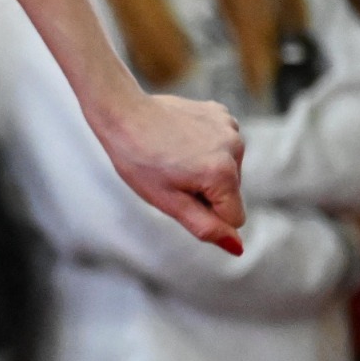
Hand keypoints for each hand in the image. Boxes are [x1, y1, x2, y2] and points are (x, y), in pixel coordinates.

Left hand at [96, 91, 245, 252]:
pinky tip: (179, 138)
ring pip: (228, 169)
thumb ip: (205, 227)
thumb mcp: (168, 202)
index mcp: (223, 174)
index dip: (206, 215)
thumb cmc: (138, 161)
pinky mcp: (221, 113)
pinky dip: (205, 146)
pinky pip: (222, 145)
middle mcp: (235, 148)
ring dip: (205, 169)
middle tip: (171, 174)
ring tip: (173, 155)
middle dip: (206, 191)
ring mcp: (230, 127)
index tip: (178, 195)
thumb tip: (237, 248)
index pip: (234, 219)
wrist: (121, 112)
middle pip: (232, 193)